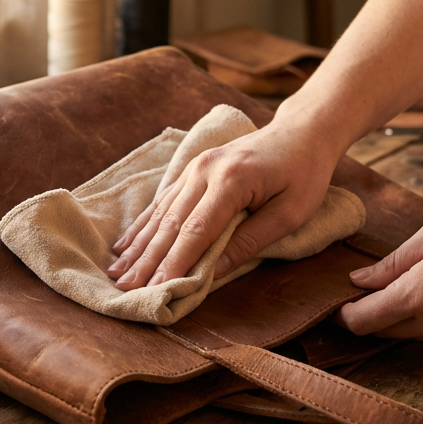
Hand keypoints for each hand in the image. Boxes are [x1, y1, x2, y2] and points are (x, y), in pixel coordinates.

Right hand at [106, 121, 338, 289]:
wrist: (301, 132)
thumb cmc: (304, 174)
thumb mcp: (290, 213)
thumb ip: (250, 241)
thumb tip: (213, 273)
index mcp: (231, 180)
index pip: (196, 230)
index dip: (174, 263)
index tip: (157, 290)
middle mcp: (204, 170)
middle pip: (170, 223)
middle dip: (147, 261)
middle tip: (127, 291)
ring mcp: (195, 167)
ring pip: (160, 213)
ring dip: (138, 247)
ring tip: (117, 274)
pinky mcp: (192, 170)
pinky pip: (162, 202)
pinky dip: (143, 226)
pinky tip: (125, 245)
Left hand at [337, 198, 422, 341]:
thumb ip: (392, 262)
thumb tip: (358, 281)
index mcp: (421, 294)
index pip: (365, 321)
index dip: (344, 315)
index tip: (339, 302)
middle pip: (385, 331)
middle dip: (369, 315)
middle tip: (364, 290)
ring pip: (412, 332)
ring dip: (400, 315)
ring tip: (404, 283)